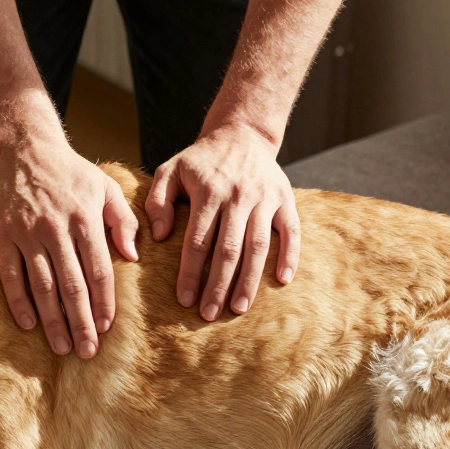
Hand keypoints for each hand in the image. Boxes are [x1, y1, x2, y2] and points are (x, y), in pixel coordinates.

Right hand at [0, 139, 138, 357]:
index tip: (106, 328)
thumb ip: (124, 221)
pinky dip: (19, 301)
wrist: (24, 147)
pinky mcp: (4, 235)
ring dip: (52, 320)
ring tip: (62, 347)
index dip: (103, 302)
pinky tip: (28, 324)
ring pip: (42, 286)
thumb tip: (134, 256)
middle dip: (80, 322)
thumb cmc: (71, 171)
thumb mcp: (106, 187)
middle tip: (87, 351)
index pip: (98, 271)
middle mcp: (56, 229)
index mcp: (85, 220)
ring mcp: (28, 234)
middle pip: (71, 286)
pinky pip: (11, 275)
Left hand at [145, 125, 300, 320]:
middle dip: (218, 285)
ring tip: (240, 309)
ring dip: (250, 280)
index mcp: (209, 192)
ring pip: (258, 246)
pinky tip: (282, 281)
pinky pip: (291, 231)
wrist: (241, 133)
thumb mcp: (171, 170)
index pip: (197, 241)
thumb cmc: (201, 160)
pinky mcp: (285, 199)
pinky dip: (290, 256)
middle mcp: (238, 196)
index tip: (184, 300)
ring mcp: (265, 198)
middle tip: (209, 315)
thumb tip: (161, 235)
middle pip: (228, 249)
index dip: (190, 273)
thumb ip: (158, 201)